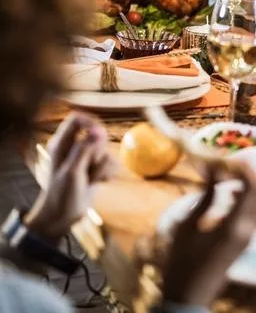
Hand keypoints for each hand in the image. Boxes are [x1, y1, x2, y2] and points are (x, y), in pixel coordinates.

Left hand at [25, 112, 114, 242]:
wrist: (62, 218)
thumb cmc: (61, 195)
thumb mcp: (72, 172)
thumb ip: (84, 149)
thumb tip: (99, 130)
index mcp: (61, 144)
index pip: (77, 119)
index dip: (91, 122)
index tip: (99, 134)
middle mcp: (74, 148)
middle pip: (97, 134)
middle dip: (99, 150)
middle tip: (90, 165)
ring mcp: (86, 158)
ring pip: (106, 151)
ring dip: (103, 167)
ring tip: (91, 179)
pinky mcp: (96, 169)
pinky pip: (112, 163)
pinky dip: (108, 174)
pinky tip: (99, 183)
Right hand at [161, 165, 255, 307]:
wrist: (189, 295)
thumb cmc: (181, 262)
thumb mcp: (188, 225)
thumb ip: (205, 196)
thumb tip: (214, 168)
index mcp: (235, 226)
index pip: (253, 187)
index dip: (244, 168)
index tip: (228, 157)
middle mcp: (249, 230)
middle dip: (250, 174)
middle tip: (230, 165)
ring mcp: (251, 236)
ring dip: (250, 186)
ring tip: (226, 178)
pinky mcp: (247, 240)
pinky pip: (255, 212)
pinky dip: (247, 199)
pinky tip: (226, 196)